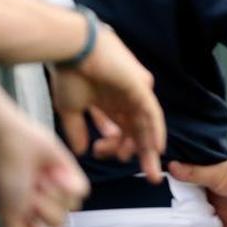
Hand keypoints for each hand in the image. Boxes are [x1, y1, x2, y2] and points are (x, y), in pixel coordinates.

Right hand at [0, 111, 89, 226]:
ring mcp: (59, 189)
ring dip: (53, 193)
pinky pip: (82, 190)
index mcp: (27, 216)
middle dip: (45, 207)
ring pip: (72, 206)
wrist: (13, 144)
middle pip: (60, 221)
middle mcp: (44, 204)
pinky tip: (53, 171)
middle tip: (30, 192)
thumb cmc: (5, 177)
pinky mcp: (71, 173)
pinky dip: (67, 182)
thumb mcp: (9, 213)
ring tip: (38, 179)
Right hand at [50, 26, 164, 181]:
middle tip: (149, 176)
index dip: (116, 146)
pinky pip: (152, 113)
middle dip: (141, 154)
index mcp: (110, 101)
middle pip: (137, 130)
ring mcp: (134, 93)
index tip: (104, 157)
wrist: (71, 50)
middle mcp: (125, 98)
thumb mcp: (72, 109)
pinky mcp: (140, 88)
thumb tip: (80, 152)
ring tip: (151, 169)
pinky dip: (156, 130)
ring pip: (146, 125)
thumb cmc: (69, 74)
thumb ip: (77, 130)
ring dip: (148, 147)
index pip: (120, 128)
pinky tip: (157, 149)